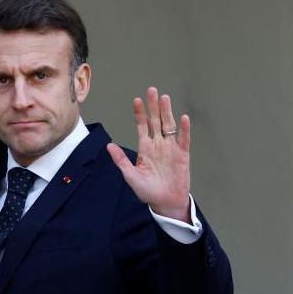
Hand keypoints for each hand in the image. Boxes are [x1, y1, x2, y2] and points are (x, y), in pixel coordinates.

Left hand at [106, 87, 191, 221]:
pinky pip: (184, 139)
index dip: (140, 114)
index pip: (142, 126)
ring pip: (169, 126)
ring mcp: (171, 148)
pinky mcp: (182, 155)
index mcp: (145, 148)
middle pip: (156, 121)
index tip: (137, 100)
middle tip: (152, 90)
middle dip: (153, 106)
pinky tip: (183, 118)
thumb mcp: (130, 176)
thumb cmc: (148, 191)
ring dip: (167, 112)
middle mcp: (158, 145)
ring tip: (165, 98)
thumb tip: (108, 146)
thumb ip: (121, 160)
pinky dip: (184, 129)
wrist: (165, 203)